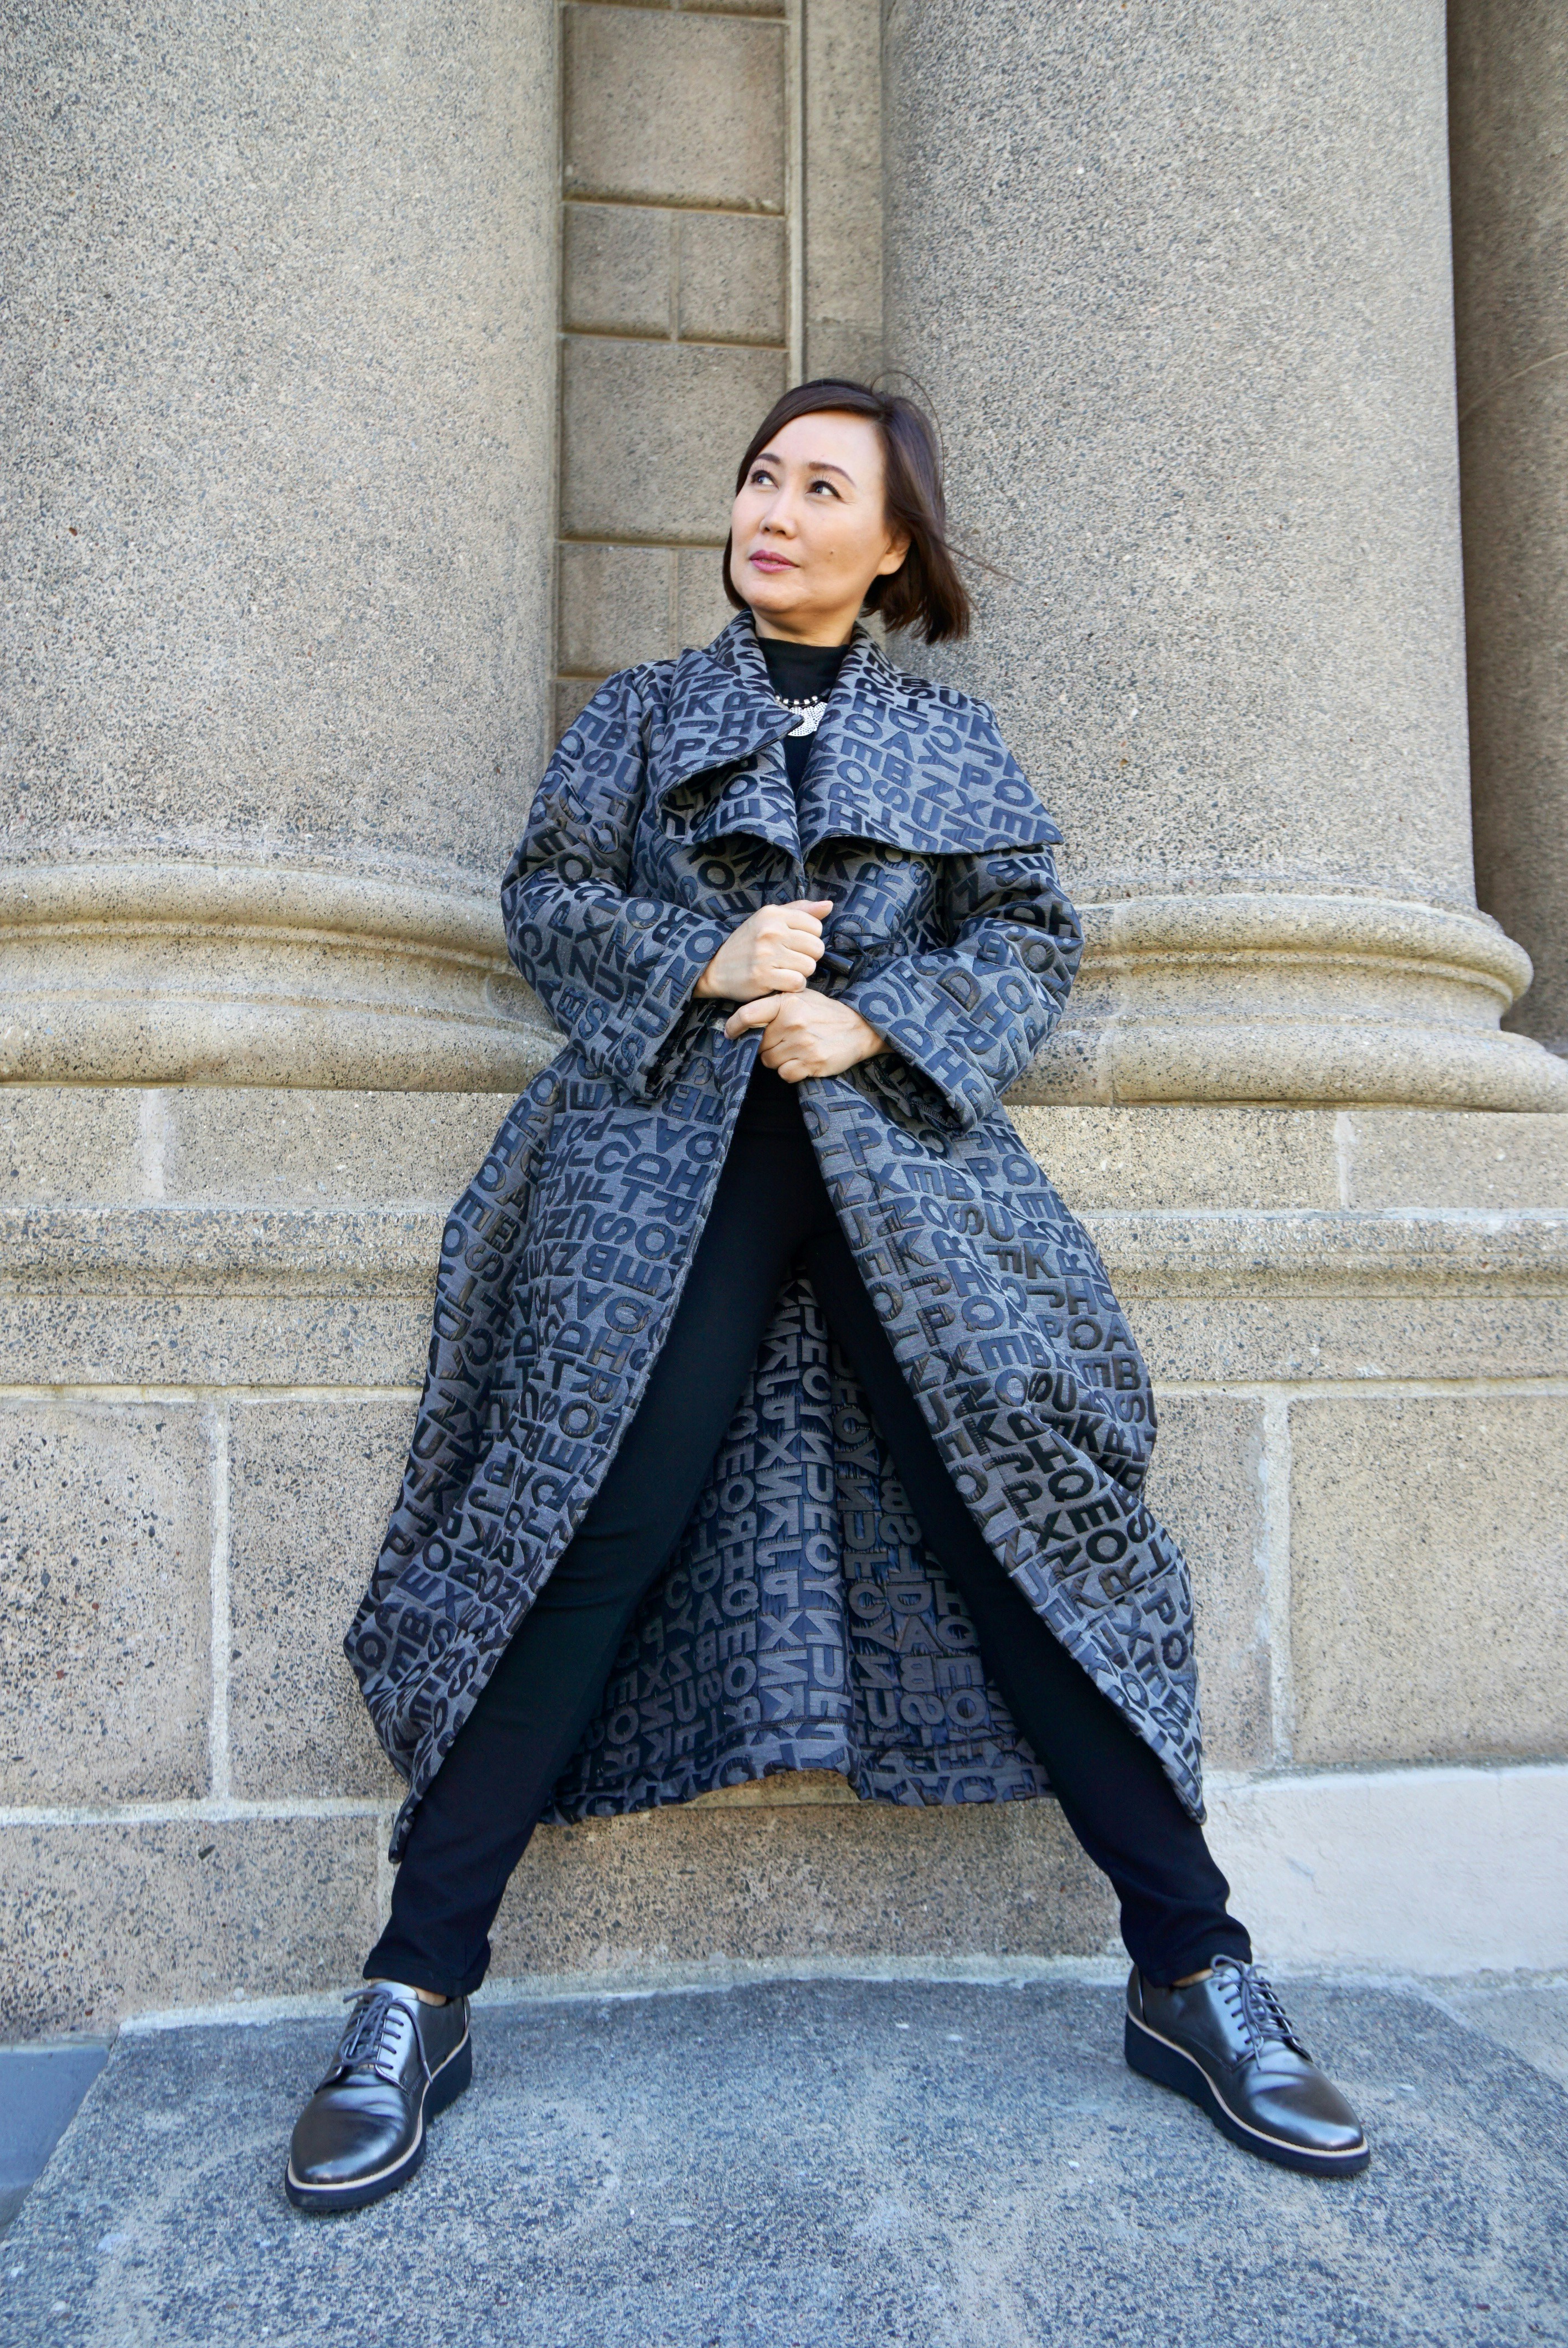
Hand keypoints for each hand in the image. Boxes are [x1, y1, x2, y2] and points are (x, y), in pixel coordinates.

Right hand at [694, 899, 831, 1001]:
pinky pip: (797, 983)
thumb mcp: (768, 919)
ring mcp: (766, 955)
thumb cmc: (747, 943)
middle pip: (817, 948)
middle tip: (791, 960)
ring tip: (785, 971)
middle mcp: (770, 932)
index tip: (794, 944)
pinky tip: (781, 982)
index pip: (816, 927)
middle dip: (808, 957)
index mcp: (773, 914)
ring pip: (809, 967)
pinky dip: (792, 986)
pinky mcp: (763, 977)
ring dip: (800, 973)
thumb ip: (800, 910)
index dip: (810, 939)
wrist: (713, 967)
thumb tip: (829, 906)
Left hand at [724, 989, 886, 1081]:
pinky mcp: (812, 1062)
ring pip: (770, 1062)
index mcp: (787, 1002)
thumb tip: (743, 1017)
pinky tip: (803, 1061)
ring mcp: (802, 1044)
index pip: (748, 1015)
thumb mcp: (802, 997)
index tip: (730, 1033)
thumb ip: (775, 1003)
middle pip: (759, 1044)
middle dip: (767, 1046)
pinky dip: (791, 1072)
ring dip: (779, 1060)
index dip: (734, 1026)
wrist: (861, 1028)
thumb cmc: (826, 1012)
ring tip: (796, 1050)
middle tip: (784, 1042)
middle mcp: (793, 1022)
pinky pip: (785, 1074)